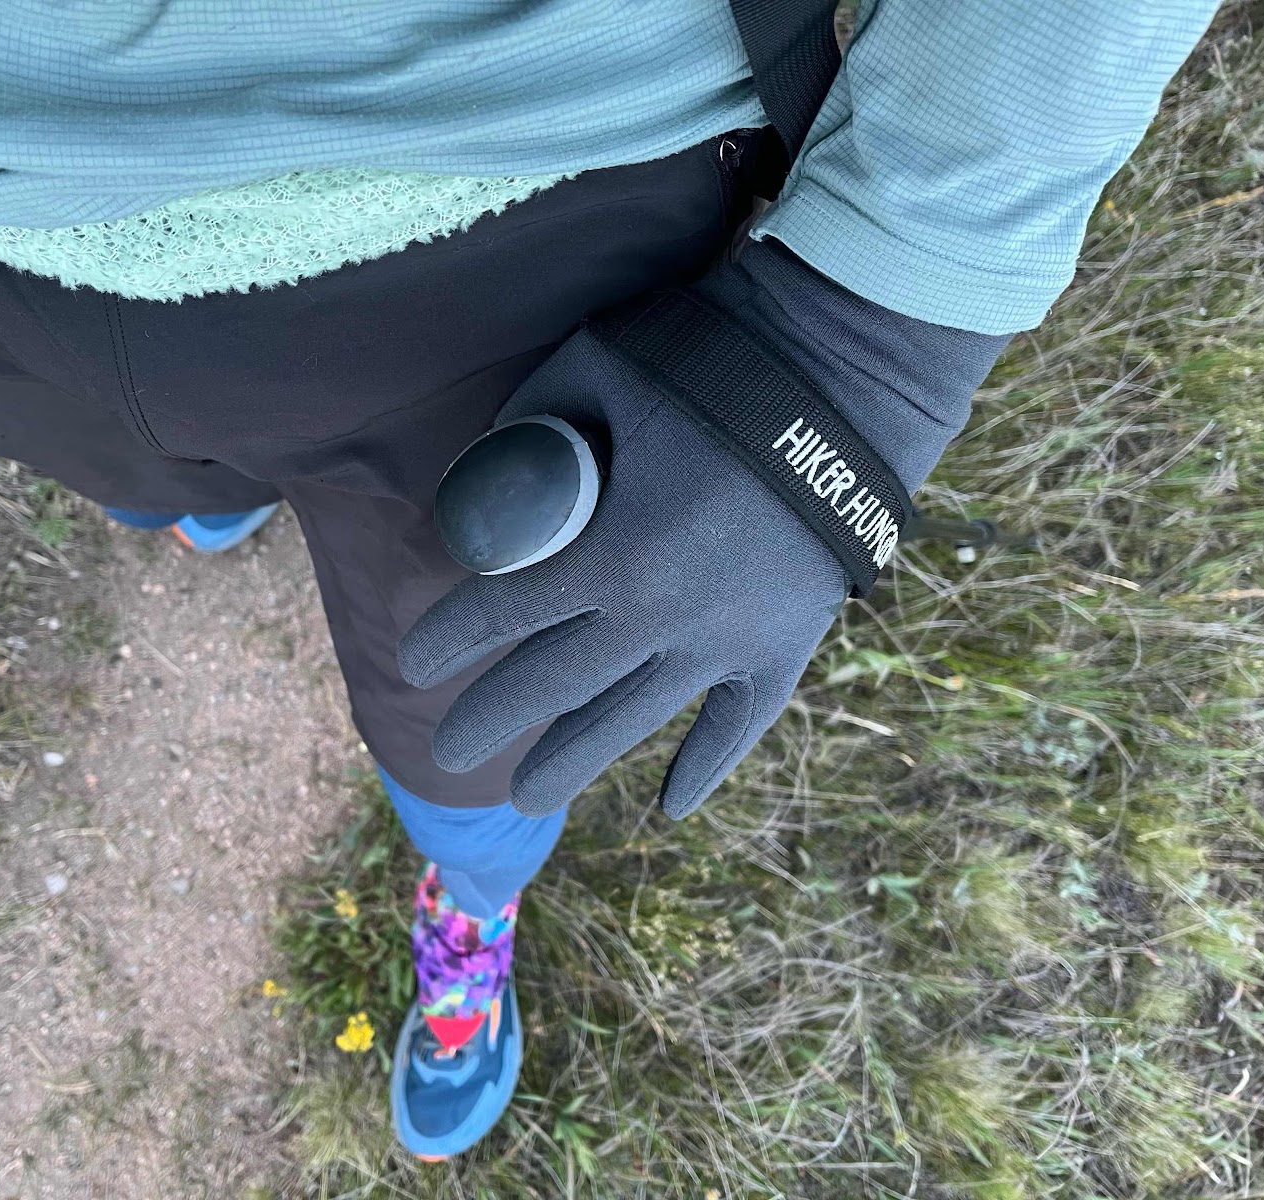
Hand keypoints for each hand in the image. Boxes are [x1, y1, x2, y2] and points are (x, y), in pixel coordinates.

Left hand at [399, 243, 1006, 817]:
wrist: (849, 370)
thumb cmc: (714, 358)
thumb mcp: (597, 365)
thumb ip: (531, 424)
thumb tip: (488, 478)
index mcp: (609, 549)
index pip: (499, 613)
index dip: (448, 641)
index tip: (414, 664)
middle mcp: (659, 616)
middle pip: (551, 686)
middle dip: (490, 719)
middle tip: (449, 752)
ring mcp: (727, 641)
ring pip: (630, 720)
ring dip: (572, 761)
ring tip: (527, 797)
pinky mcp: (784, 644)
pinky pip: (738, 724)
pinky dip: (705, 766)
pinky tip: (670, 805)